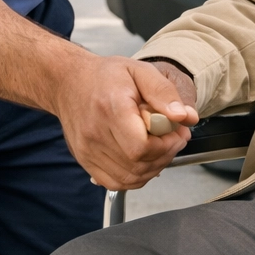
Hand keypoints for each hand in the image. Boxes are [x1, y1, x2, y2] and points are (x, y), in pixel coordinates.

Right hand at [52, 54, 199, 190]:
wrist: (69, 82)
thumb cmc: (104, 76)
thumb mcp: (140, 71)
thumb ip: (164, 93)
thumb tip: (185, 117)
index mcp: (111, 109)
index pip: (142, 146)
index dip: (166, 145)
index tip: (176, 132)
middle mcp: (95, 134)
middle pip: (138, 165)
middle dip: (165, 155)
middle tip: (172, 137)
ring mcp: (88, 151)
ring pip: (129, 178)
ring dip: (153, 167)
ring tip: (159, 146)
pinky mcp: (85, 161)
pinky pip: (115, 183)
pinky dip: (135, 176)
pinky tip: (142, 158)